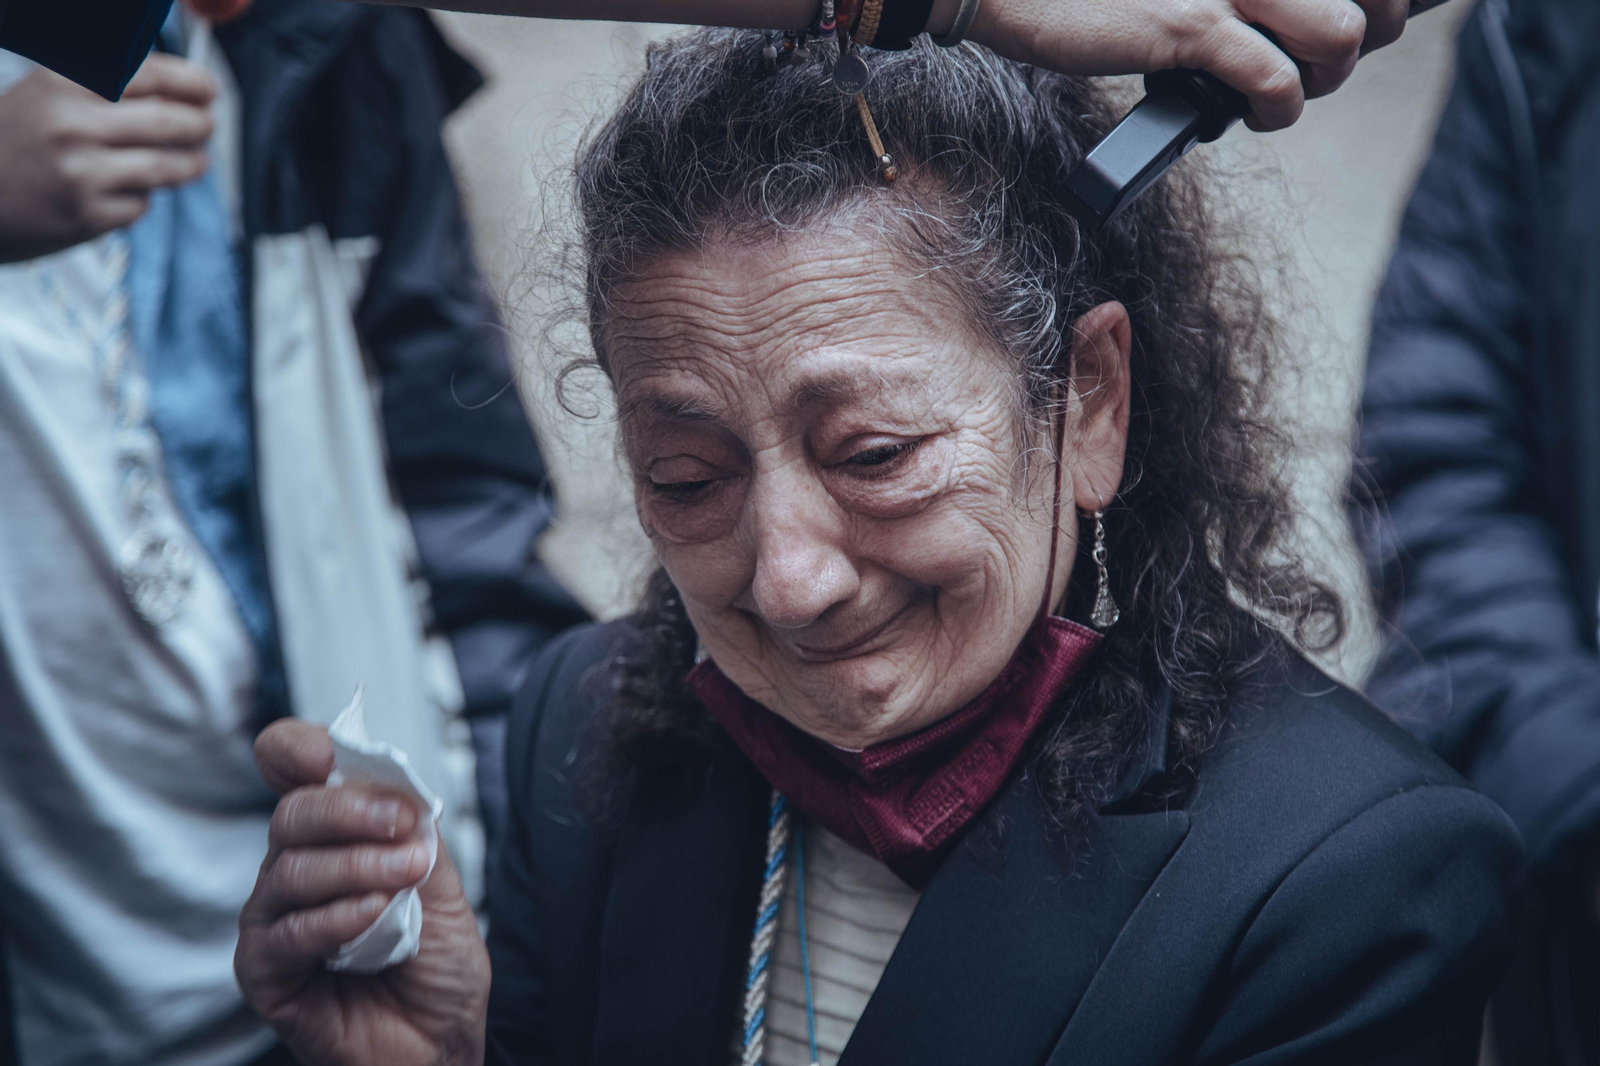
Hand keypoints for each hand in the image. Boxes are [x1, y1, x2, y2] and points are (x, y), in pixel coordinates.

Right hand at [0, 53, 214, 263]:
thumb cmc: (14, 139)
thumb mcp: (47, 92)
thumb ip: (105, 85)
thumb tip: (178, 87)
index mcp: (63, 84)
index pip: (150, 75)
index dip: (191, 83)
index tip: (209, 90)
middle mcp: (72, 125)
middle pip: (168, 121)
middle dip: (200, 125)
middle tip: (207, 128)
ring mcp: (80, 173)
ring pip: (165, 166)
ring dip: (190, 164)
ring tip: (195, 161)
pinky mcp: (87, 215)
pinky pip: (140, 204)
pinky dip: (142, 197)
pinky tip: (128, 191)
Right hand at [235, 720, 490, 1065]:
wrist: (441, 1042)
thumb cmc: (436, 966)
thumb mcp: (442, 882)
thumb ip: (416, 832)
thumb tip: (396, 788)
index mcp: (333, 835)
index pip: (291, 770)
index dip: (300, 749)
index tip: (334, 752)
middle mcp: (295, 868)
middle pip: (292, 813)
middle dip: (351, 810)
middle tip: (402, 825)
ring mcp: (273, 920)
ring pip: (290, 870)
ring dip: (356, 866)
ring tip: (405, 878)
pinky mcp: (264, 972)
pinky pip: (285, 933)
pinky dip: (334, 918)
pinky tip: (372, 915)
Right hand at [965, 0, 1410, 130]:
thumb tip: (1298, 17)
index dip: (1382, 1)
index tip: (1335, 30)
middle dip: (1361, 43)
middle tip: (1312, 65)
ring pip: (1345, 34)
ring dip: (1327, 78)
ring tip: (1280, 90)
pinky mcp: (1194, 23)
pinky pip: (1277, 81)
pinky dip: (1277, 111)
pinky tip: (1250, 114)